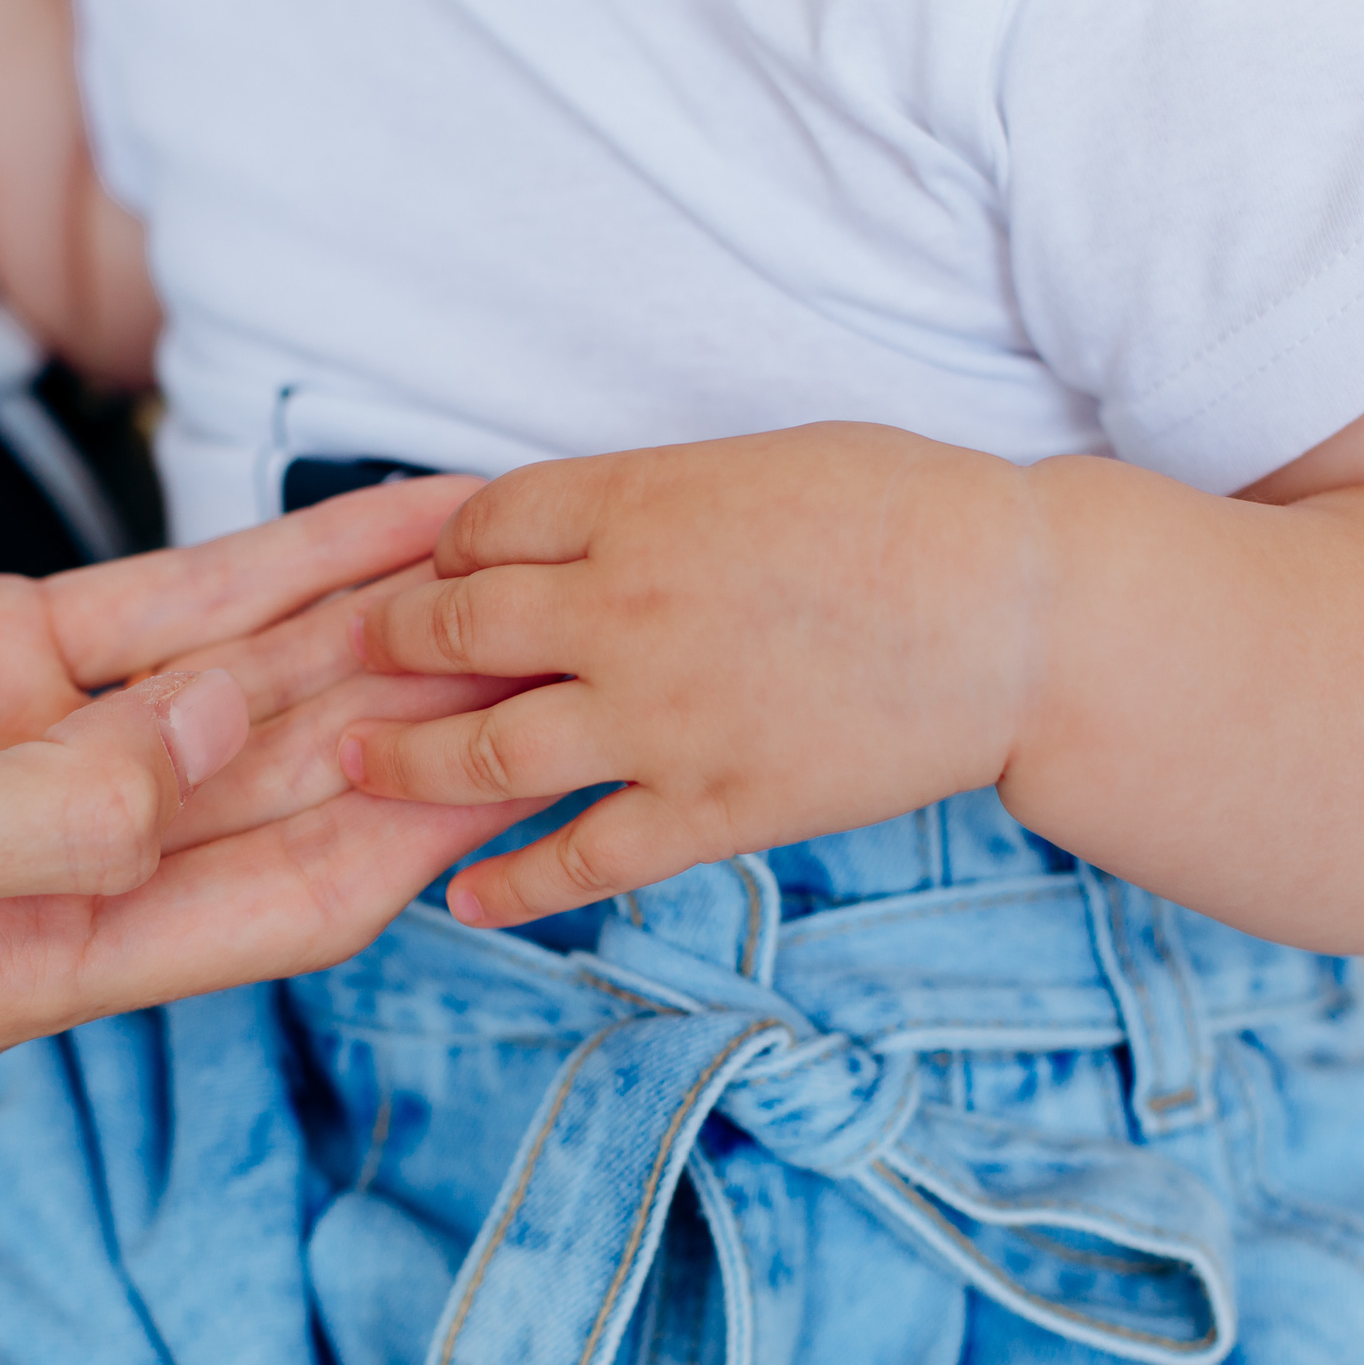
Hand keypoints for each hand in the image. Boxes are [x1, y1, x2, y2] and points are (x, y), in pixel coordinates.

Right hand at [0, 454, 527, 1054]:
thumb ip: (38, 821)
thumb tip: (212, 763)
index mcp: (14, 960)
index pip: (266, 912)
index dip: (405, 846)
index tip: (527, 780)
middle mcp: (43, 864)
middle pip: (280, 800)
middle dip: (416, 731)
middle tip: (557, 652)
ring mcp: (23, 751)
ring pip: (244, 694)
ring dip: (371, 635)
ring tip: (509, 571)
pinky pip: (169, 609)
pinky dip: (274, 567)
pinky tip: (375, 525)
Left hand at [340, 425, 1032, 927]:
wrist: (1016, 616)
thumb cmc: (905, 513)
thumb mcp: (757, 462)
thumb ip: (651, 495)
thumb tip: (574, 521)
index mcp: (637, 504)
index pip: (481, 523)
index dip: (439, 549)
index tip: (430, 571)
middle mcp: (621, 609)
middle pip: (451, 628)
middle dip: (386, 645)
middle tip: (347, 662)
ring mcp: (659, 719)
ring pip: (483, 748)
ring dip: (402, 760)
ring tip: (351, 767)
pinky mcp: (709, 809)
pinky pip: (580, 856)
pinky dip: (510, 885)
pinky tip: (460, 903)